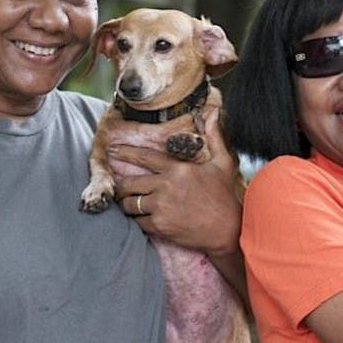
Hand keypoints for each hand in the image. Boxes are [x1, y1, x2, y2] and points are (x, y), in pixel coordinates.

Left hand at [109, 107, 242, 256]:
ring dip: (127, 204)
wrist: (229, 229)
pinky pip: (138, 222)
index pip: (144, 157)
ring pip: (130, 204)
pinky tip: (140, 219)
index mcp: (178, 169)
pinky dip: (137, 221)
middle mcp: (166, 186)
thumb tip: (213, 112)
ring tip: (127, 204)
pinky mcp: (160, 226)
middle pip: (130, 183)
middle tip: (116, 186)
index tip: (112, 150)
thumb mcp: (224, 163)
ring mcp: (161, 207)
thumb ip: (215, 136)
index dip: (125, 152)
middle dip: (120, 184)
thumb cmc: (225, 197)